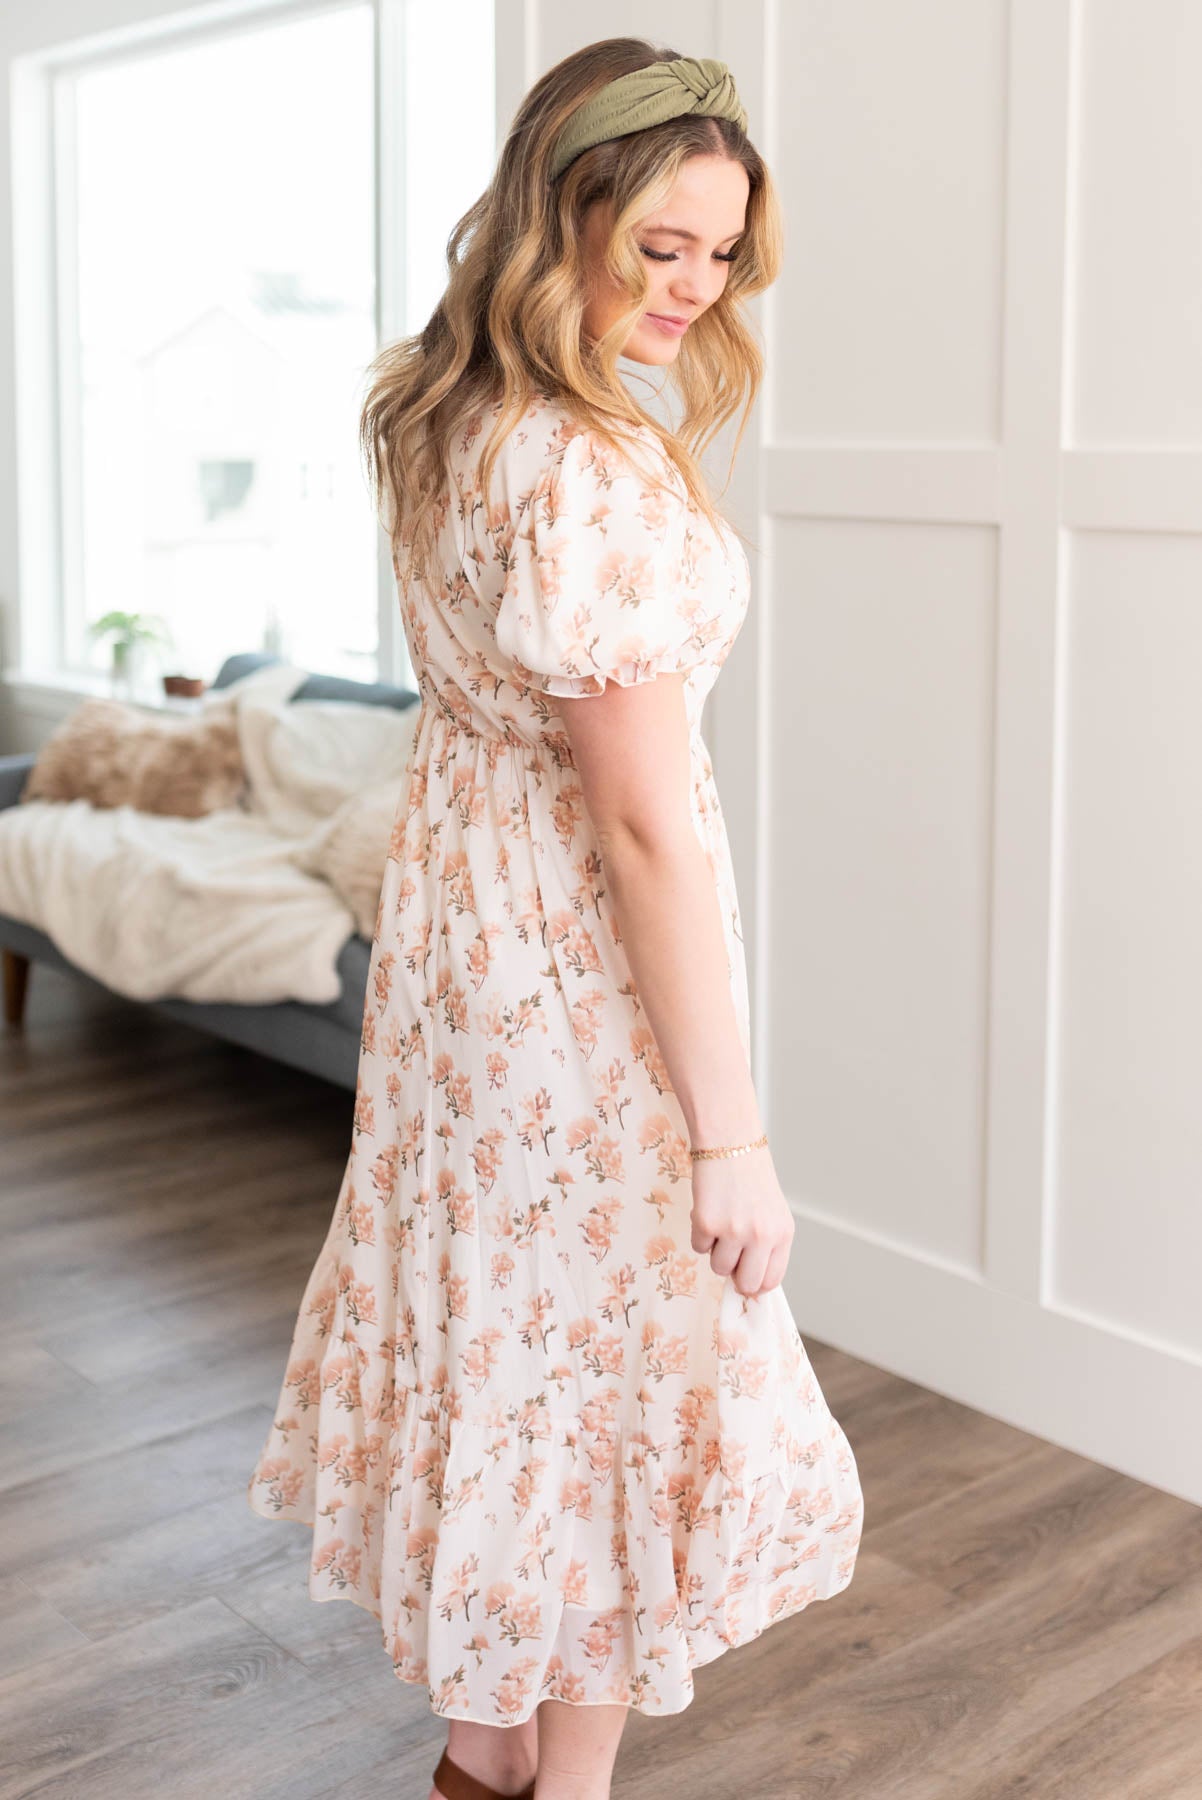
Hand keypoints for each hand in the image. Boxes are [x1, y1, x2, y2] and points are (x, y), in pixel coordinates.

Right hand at [688, 1148, 795, 1297]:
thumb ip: (766, 1245)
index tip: (744, 1278)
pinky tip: (709, 1209)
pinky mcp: (708, 1224)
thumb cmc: (749, 1177)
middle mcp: (763, 1236)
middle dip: (734, 1275)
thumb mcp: (771, 1212)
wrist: (729, 1141)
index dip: (755, 1283)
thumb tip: (748, 1282)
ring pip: (718, 1267)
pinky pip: (698, 1248)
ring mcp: (735, 1231)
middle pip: (746, 1284)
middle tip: (729, 1253)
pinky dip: (699, 1232)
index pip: (771, 1280)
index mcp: (783, 1233)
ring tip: (721, 1221)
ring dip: (715, 1249)